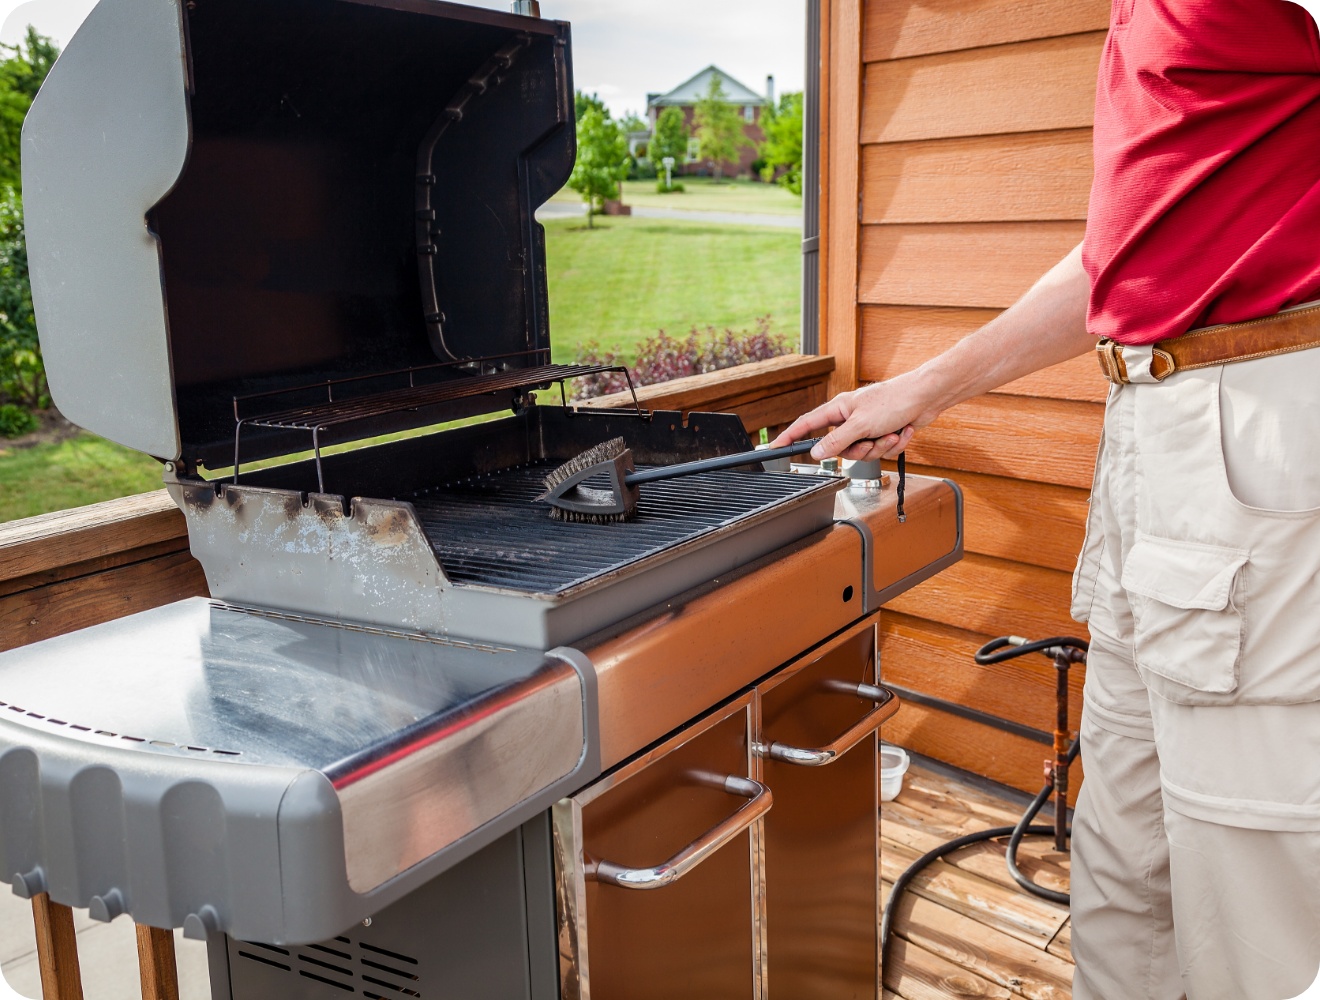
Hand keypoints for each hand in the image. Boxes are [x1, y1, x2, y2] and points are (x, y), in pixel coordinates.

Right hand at [770, 374, 938, 460]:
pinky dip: (893, 444)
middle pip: (841, 449)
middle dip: (860, 450)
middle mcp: (850, 418)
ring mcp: (867, 427)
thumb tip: (815, 453)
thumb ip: (836, 441)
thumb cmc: (895, 400)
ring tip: (891, 433)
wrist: (927, 398)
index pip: (806, 425)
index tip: (776, 448)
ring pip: (863, 453)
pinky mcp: (882, 434)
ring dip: (880, 447)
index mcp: (838, 409)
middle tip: (871, 440)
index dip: (790, 437)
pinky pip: (880, 451)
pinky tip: (902, 431)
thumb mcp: (860, 425)